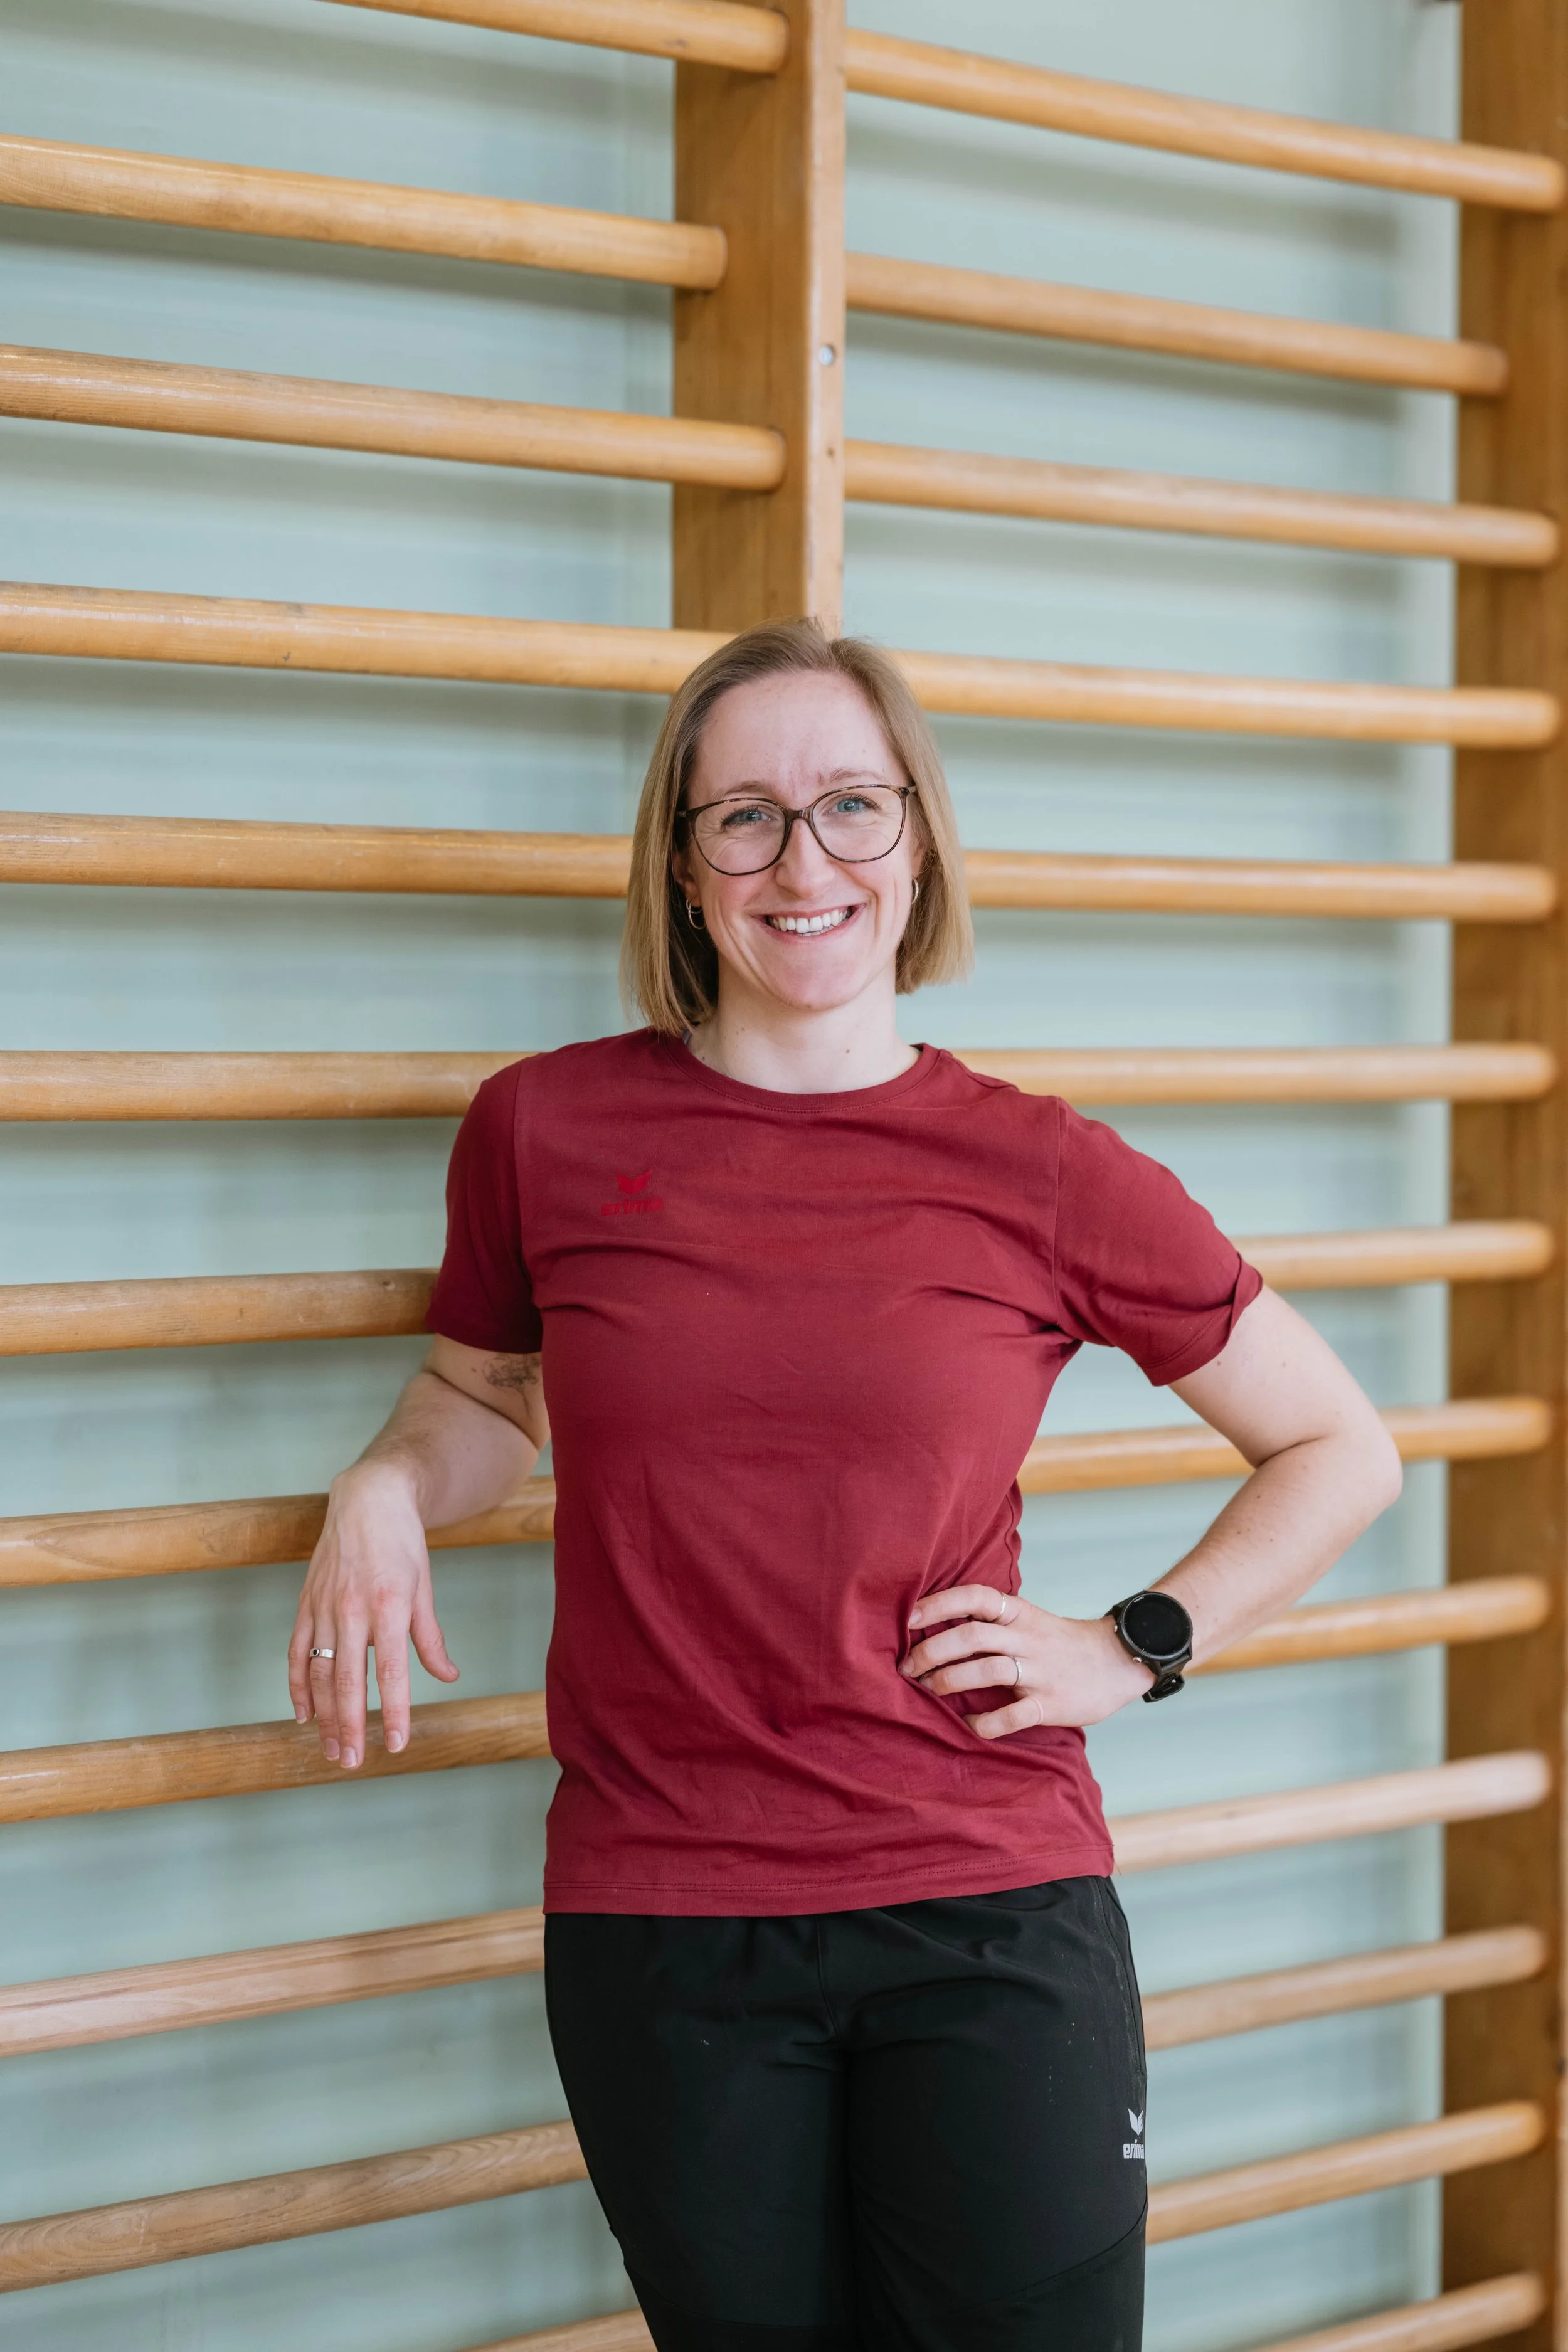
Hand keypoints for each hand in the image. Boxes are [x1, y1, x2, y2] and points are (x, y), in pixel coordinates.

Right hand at [287, 1462, 458, 1769]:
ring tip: (331, 1749)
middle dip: (350, 1726)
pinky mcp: (305, 1603)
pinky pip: (295, 1652)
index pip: (391, 1672)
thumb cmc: (402, 1544)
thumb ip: (431, 1638)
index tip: (397, 1745)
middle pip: (346, 1681)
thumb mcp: (424, 1588)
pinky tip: (305, 1715)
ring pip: (317, 1672)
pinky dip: (297, 1686)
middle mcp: (352, 1610)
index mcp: (389, 1606)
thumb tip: (448, 1676)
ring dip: (323, 1716)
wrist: (367, 1498)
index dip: (395, 1712)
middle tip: (353, 1762)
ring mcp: (323, 1607)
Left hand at [901, 1585, 1150, 1736]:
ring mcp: (1041, 1671)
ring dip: (949, 1681)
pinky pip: (1012, 1715)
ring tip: (928, 1690)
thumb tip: (936, 1625)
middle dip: (931, 1651)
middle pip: (972, 1636)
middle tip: (907, 1667)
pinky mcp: (1051, 1704)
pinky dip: (985, 1723)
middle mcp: (1028, 1638)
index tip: (909, 1618)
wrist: (1117, 1662)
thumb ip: (992, 1621)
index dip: (939, 1604)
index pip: (975, 1597)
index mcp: (1020, 1613)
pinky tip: (968, 1726)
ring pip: (987, 1670)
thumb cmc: (1061, 1643)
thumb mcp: (1029, 1619)